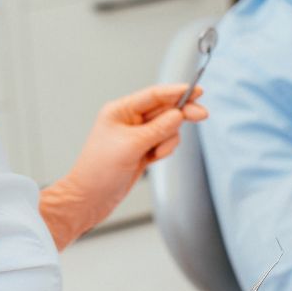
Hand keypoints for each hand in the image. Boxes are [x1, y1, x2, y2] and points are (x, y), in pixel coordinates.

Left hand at [40, 83, 206, 248]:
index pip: (153, 95)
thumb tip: (179, 114)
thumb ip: (157, 129)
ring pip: (167, 128)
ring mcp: (136, 136)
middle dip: (181, 113)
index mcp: (120, 111)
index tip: (196, 90)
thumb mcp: (131, 146)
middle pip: (164, 110)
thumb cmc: (99, 171)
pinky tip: (154, 158)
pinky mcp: (142, 151)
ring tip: (156, 153)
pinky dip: (165, 149)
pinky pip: (163, 142)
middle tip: (202, 115)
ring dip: (168, 139)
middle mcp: (129, 120)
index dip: (176, 92)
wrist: (89, 199)